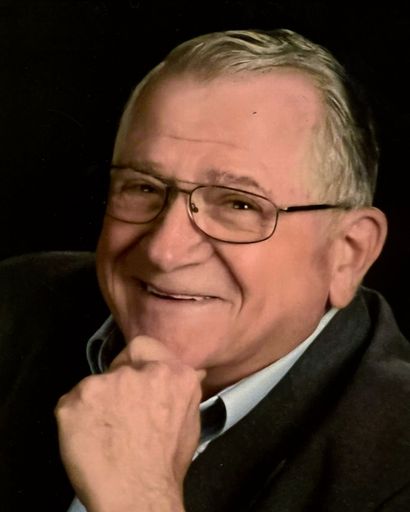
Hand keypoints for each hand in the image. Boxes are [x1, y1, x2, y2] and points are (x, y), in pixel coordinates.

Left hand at [55, 336, 204, 511]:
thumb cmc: (165, 465)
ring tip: (105, 433)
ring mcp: (106, 382)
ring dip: (98, 404)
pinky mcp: (77, 398)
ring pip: (95, 385)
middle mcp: (141, 371)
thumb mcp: (190, 420)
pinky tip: (89, 437)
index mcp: (173, 374)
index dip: (134, 362)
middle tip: (119, 417)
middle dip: (117, 388)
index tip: (131, 377)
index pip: (143, 347)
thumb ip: (184, 389)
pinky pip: (72, 402)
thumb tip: (192, 372)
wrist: (137, 496)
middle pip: (118, 367)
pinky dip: (77, 418)